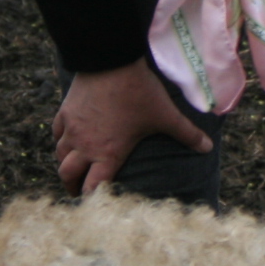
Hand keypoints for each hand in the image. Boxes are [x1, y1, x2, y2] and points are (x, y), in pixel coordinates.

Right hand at [52, 62, 209, 195]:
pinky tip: (67, 140)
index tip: (97, 205)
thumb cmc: (138, 92)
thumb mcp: (165, 115)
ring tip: (72, 169)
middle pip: (68, 176)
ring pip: (59, 155)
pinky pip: (57, 133)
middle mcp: (86, 146)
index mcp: (108, 153)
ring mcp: (72, 128)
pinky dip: (61, 141)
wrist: (111, 61)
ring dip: (65, 165)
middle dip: (72, 187)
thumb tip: (208, 148)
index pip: (93, 188)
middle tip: (79, 191)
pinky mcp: (65, 112)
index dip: (93, 200)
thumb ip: (187, 133)